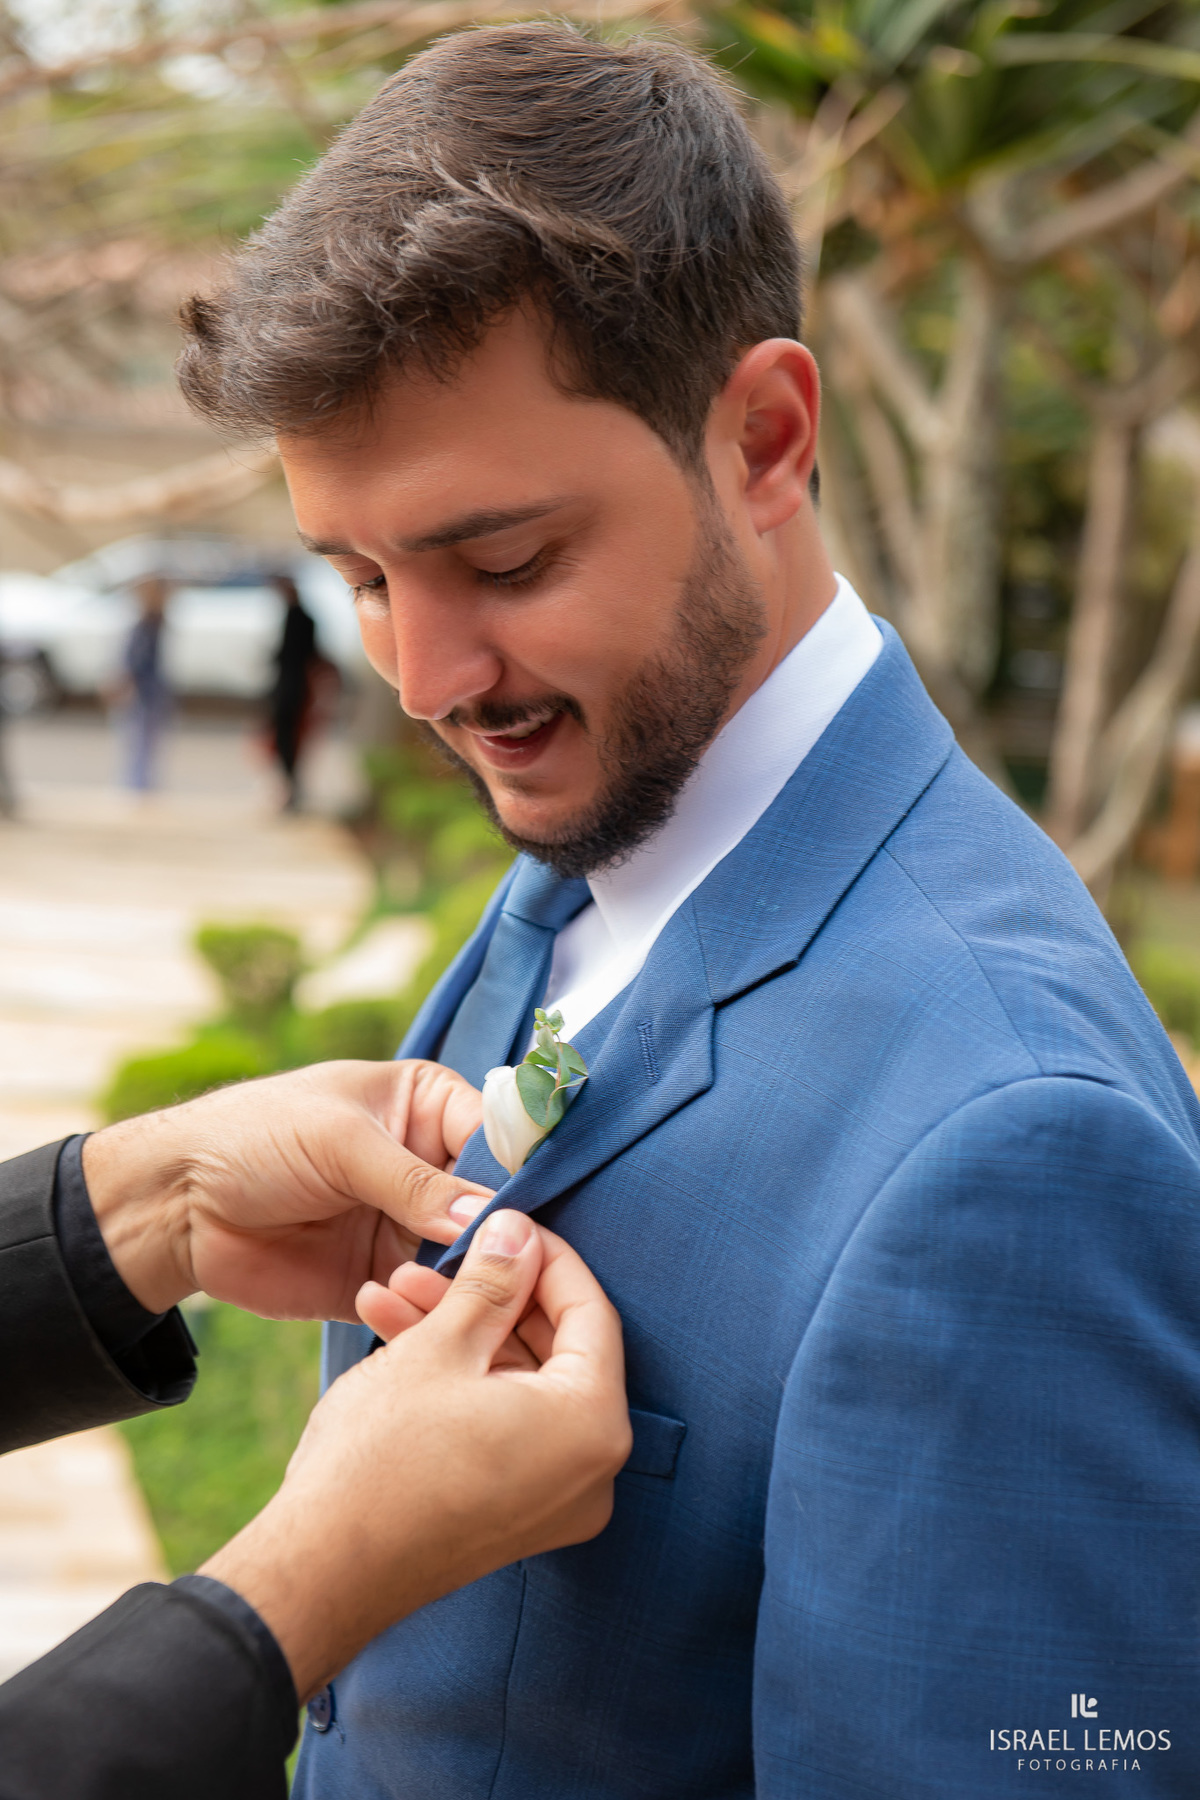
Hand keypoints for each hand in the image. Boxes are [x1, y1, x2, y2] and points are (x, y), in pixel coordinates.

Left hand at [82, 1060, 492, 1316]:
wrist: (176, 1205)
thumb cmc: (254, 1137)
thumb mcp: (340, 1142)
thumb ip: (415, 1182)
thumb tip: (489, 1221)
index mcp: (427, 1108)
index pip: (499, 1137)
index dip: (518, 1173)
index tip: (531, 1212)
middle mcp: (428, 1168)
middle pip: (493, 1206)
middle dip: (497, 1236)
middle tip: (500, 1261)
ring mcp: (407, 1228)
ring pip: (466, 1260)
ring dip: (457, 1277)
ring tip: (430, 1283)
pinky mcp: (382, 1281)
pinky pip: (423, 1302)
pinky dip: (422, 1309)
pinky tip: (395, 1303)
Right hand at [201, 1210, 631, 1700]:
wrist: (320, 1572)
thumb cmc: (382, 1459)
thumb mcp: (441, 1346)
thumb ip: (493, 1282)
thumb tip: (519, 1231)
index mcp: (592, 1425)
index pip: (590, 1313)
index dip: (546, 1258)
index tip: (507, 1225)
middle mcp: (590, 1470)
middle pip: (553, 1349)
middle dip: (489, 1297)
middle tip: (438, 1260)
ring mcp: (552, 1499)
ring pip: (518, 1385)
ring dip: (461, 1334)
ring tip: (393, 1291)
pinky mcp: (512, 1514)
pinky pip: (502, 1426)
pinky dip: (461, 1383)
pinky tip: (394, 1336)